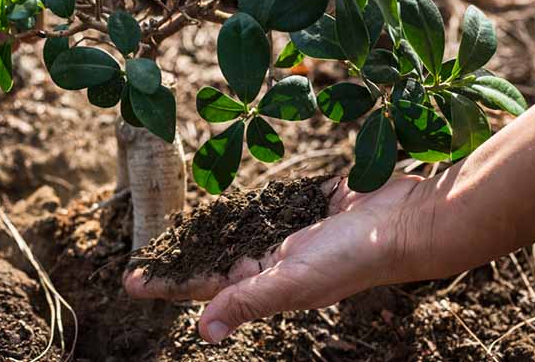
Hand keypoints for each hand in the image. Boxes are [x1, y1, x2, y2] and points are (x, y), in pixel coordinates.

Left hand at [124, 176, 428, 343]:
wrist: (405, 221)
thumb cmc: (352, 255)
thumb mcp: (293, 279)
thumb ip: (248, 300)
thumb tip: (203, 332)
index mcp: (264, 282)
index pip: (201, 285)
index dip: (166, 283)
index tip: (128, 281)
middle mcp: (269, 261)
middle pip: (210, 258)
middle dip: (176, 257)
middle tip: (139, 251)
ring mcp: (285, 234)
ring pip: (232, 232)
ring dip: (202, 232)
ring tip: (169, 228)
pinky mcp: (300, 207)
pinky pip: (263, 207)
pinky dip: (241, 207)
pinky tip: (219, 201)